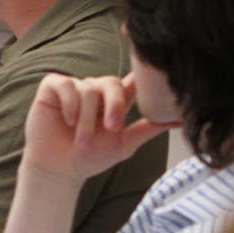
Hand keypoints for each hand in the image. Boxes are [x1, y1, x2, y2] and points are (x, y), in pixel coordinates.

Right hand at [22, 73, 174, 183]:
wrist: (59, 170)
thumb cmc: (90, 158)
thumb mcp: (124, 144)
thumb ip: (148, 129)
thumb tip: (180, 121)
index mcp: (116, 100)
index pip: (131, 80)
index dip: (140, 68)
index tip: (153, 62)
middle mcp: (96, 90)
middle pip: (112, 82)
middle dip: (114, 105)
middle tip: (112, 128)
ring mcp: (75, 87)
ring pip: (88, 89)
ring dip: (86, 119)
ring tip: (81, 140)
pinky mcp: (53, 87)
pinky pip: (65, 84)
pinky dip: (69, 104)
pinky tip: (68, 121)